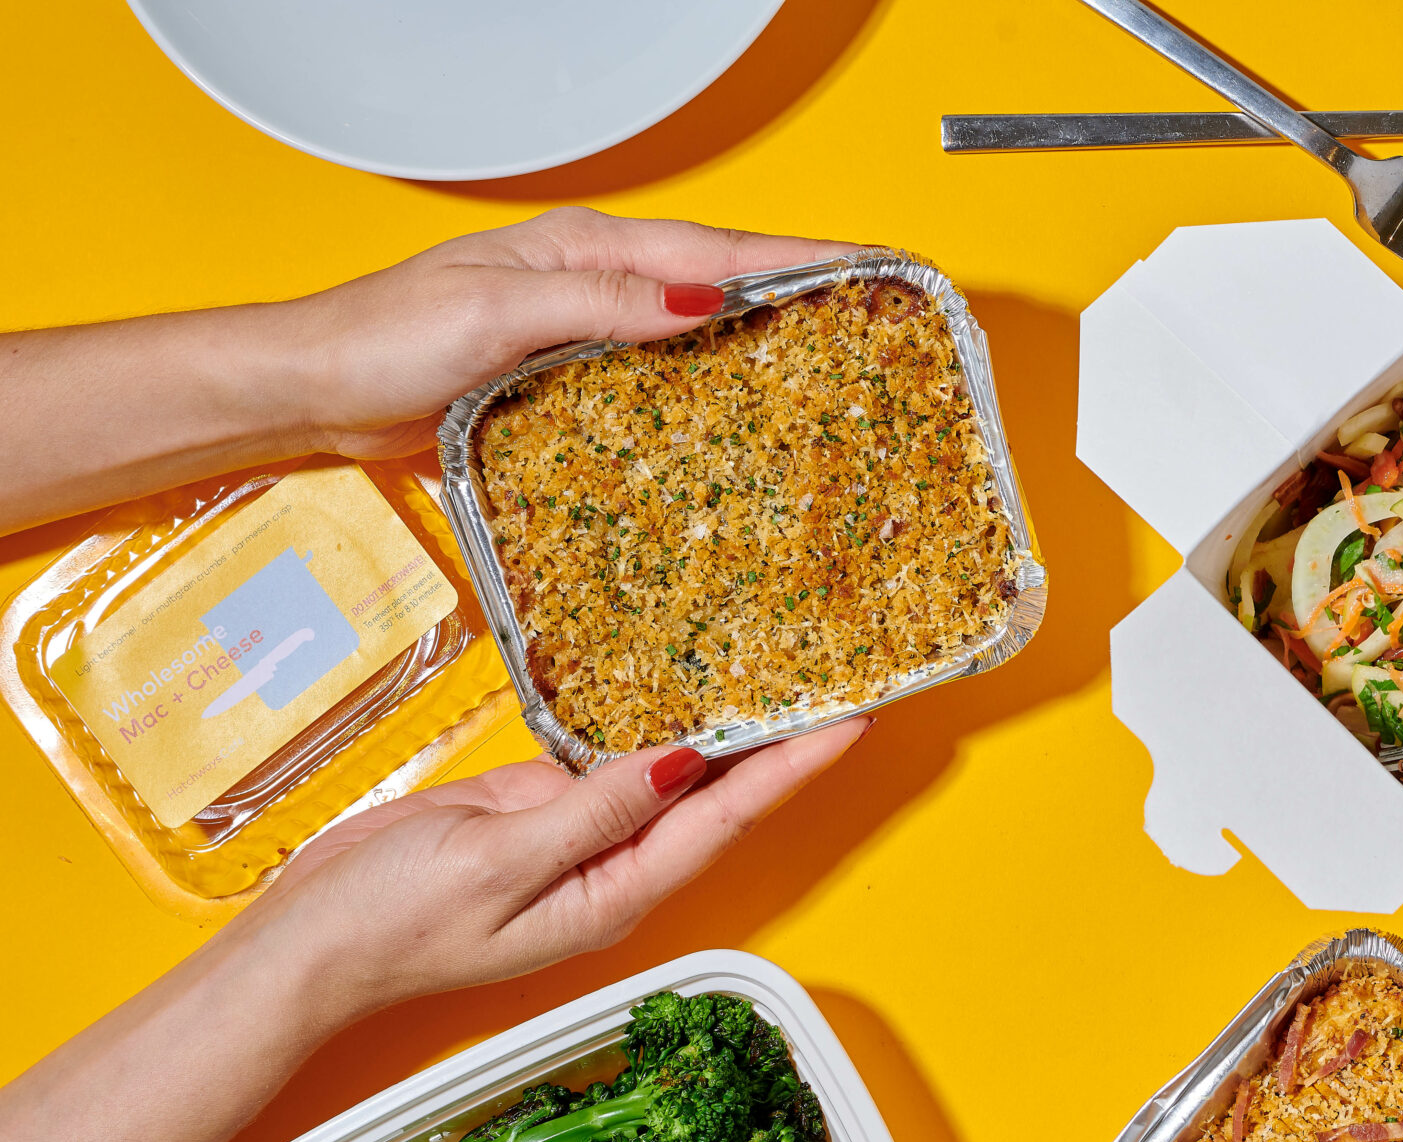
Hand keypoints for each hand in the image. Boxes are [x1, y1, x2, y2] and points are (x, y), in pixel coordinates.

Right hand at [239, 722, 865, 1024]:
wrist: (308, 945)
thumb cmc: (390, 921)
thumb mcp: (495, 861)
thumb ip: (590, 814)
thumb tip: (678, 763)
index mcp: (616, 894)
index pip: (728, 822)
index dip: (791, 770)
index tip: (848, 723)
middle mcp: (613, 868)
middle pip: (717, 800)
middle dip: (779, 746)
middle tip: (838, 682)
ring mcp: (578, 838)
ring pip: (669, 776)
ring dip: (721, 730)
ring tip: (783, 672)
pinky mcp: (536, 810)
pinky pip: (608, 761)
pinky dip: (646, 723)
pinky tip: (681, 685)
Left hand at [282, 207, 855, 459]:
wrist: (315, 390)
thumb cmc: (382, 341)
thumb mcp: (493, 313)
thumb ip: (597, 302)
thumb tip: (699, 300)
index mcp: (583, 251)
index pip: (716, 252)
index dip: (798, 262)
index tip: (868, 269)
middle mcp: (592, 285)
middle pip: (721, 286)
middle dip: (803, 296)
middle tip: (878, 320)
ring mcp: (583, 334)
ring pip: (697, 335)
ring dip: (764, 346)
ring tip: (835, 369)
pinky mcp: (568, 384)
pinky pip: (659, 382)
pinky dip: (709, 392)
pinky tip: (739, 419)